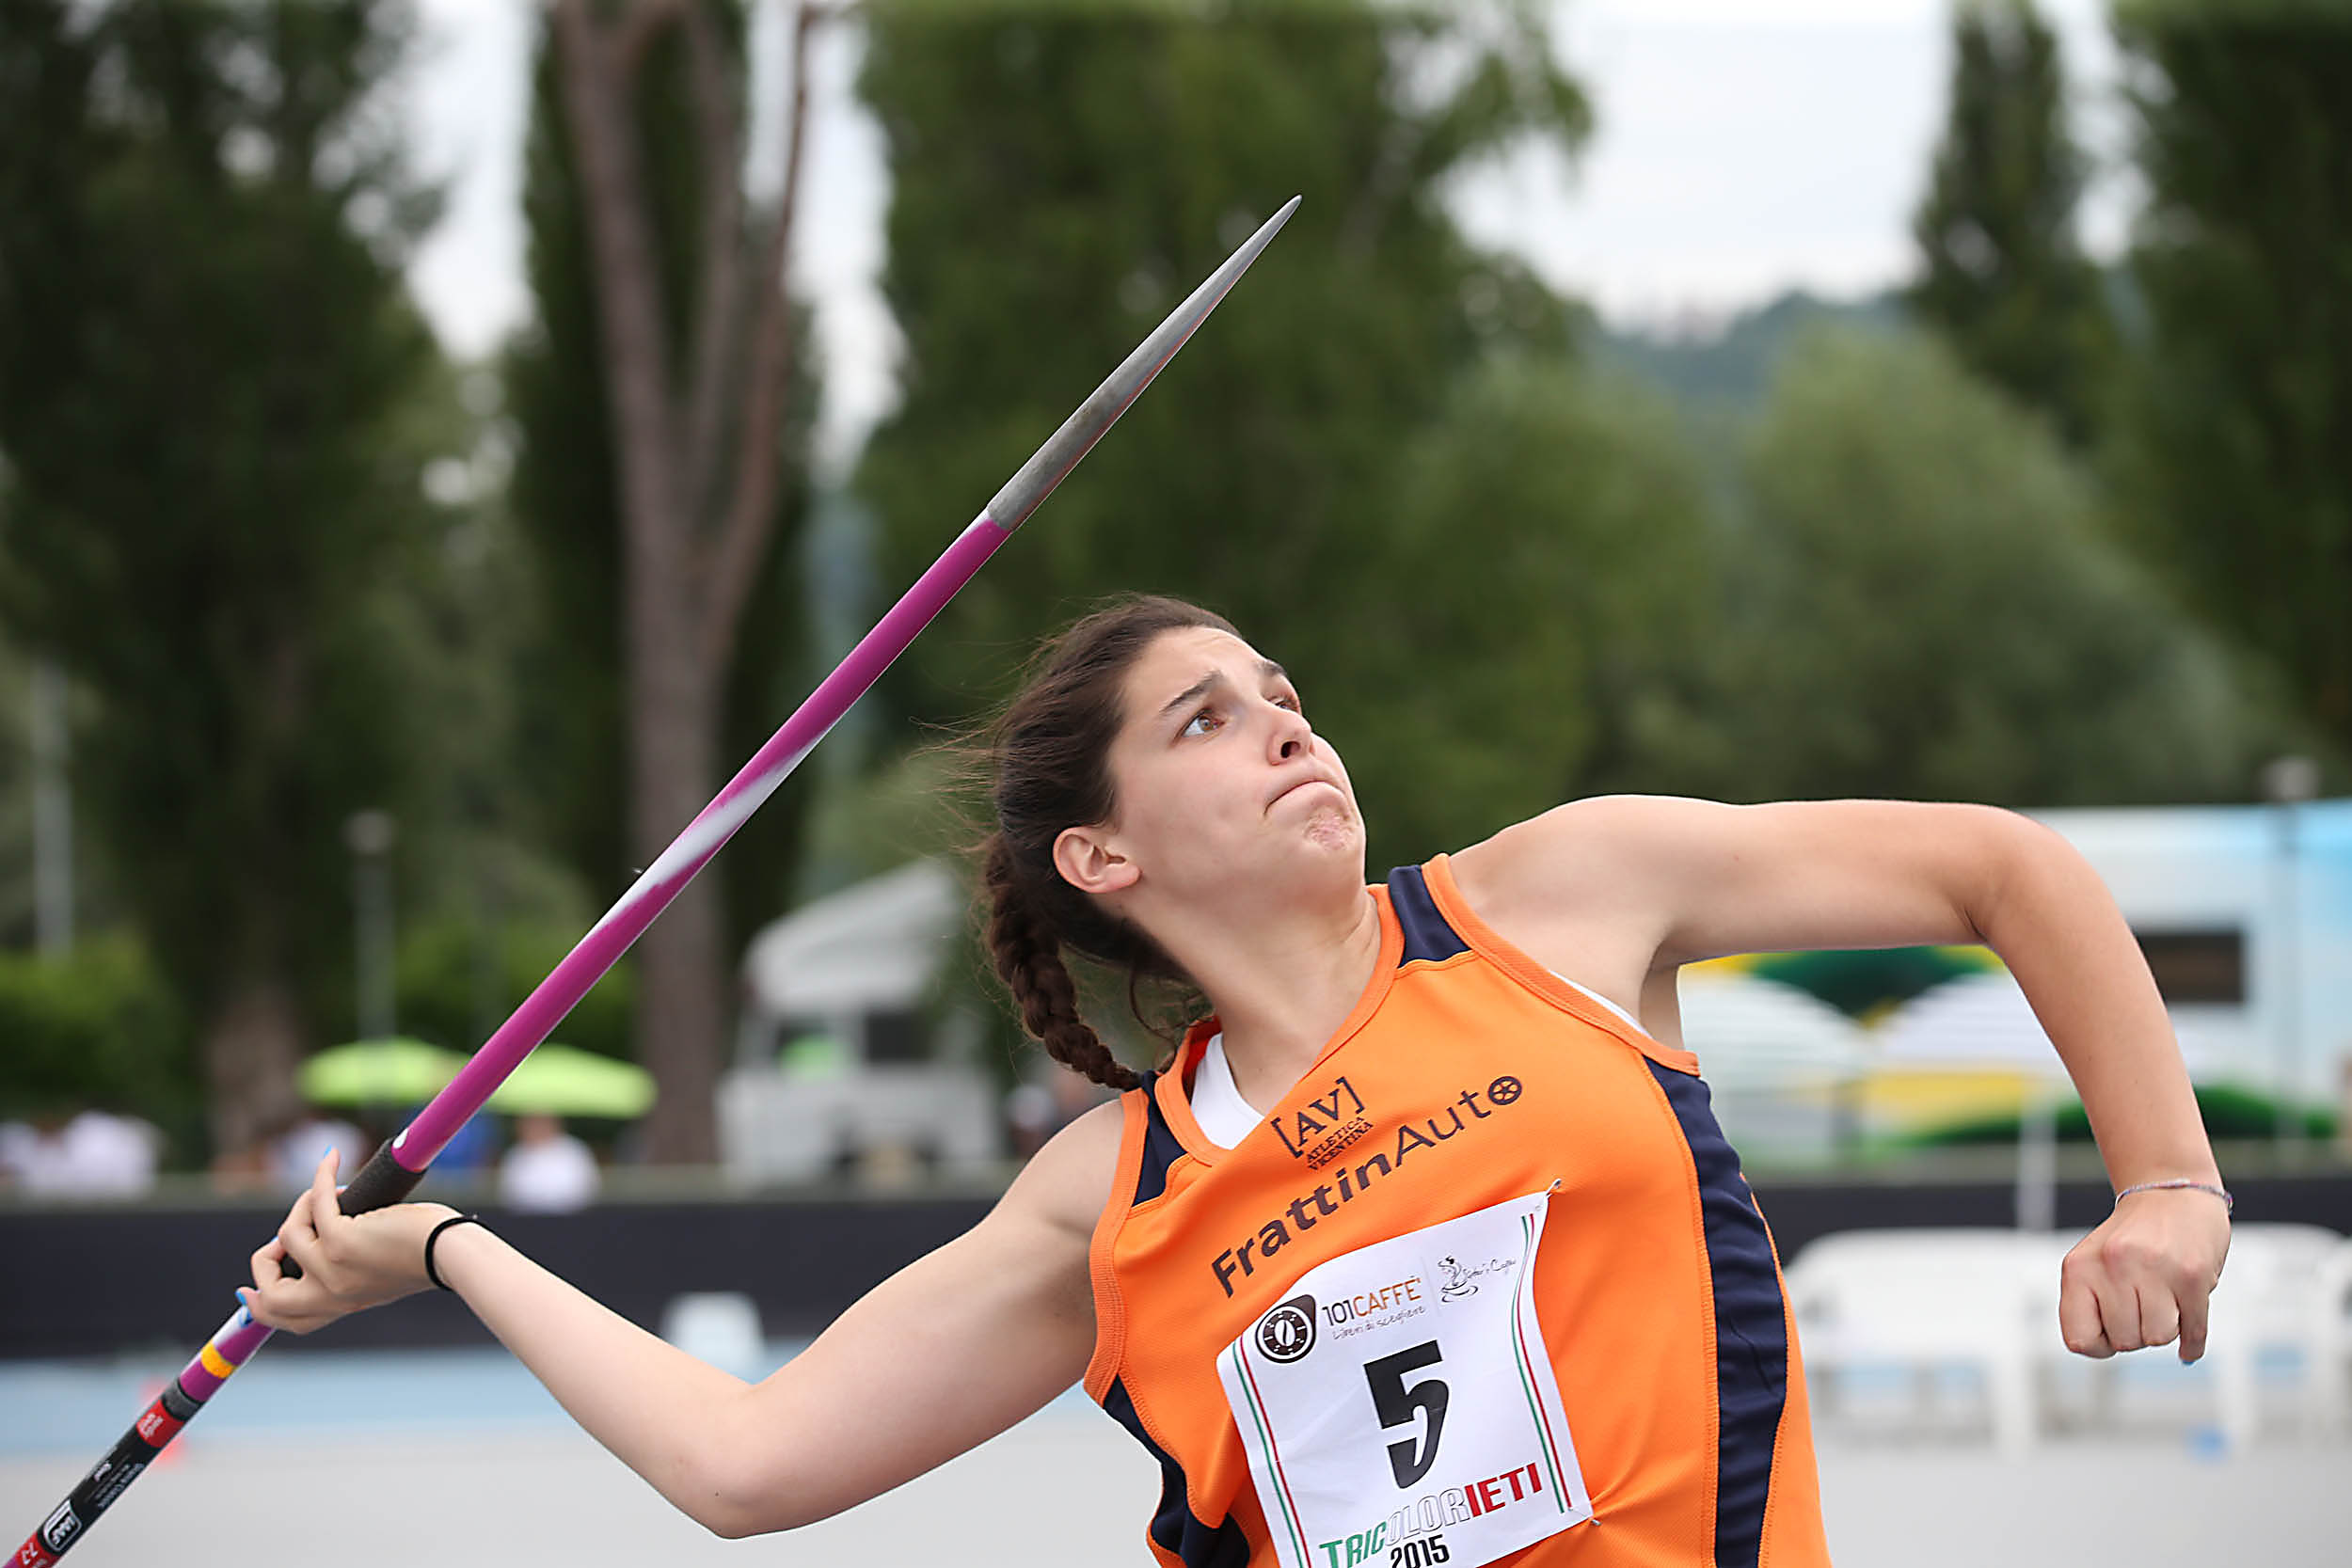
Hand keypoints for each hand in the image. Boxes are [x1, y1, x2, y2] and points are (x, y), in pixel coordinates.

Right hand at [240, 1150, 458, 1333]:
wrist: (451, 1254)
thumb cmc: (428, 1255)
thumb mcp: (381, 1274)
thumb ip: (352, 1270)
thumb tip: (326, 1241)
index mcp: (340, 1306)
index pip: (286, 1320)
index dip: (258, 1307)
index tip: (248, 1290)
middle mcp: (330, 1295)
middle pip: (268, 1297)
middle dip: (261, 1264)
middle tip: (281, 1236)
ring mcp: (331, 1270)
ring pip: (287, 1235)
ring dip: (303, 1204)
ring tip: (332, 1189)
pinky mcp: (341, 1242)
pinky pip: (316, 1204)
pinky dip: (322, 1177)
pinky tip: (333, 1160)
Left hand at [2057, 1186, 2230, 1361]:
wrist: (2171, 1194)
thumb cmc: (2128, 1240)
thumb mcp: (2091, 1264)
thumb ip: (2088, 1305)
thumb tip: (2096, 1350)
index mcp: (2078, 1267)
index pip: (2079, 1340)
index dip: (2099, 1344)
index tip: (2110, 1330)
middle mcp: (2113, 1266)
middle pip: (2125, 1342)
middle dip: (2136, 1332)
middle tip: (2142, 1306)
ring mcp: (2154, 1270)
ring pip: (2159, 1338)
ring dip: (2165, 1329)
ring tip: (2163, 1301)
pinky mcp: (2192, 1276)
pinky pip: (2194, 1332)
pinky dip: (2192, 1343)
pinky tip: (2187, 1346)